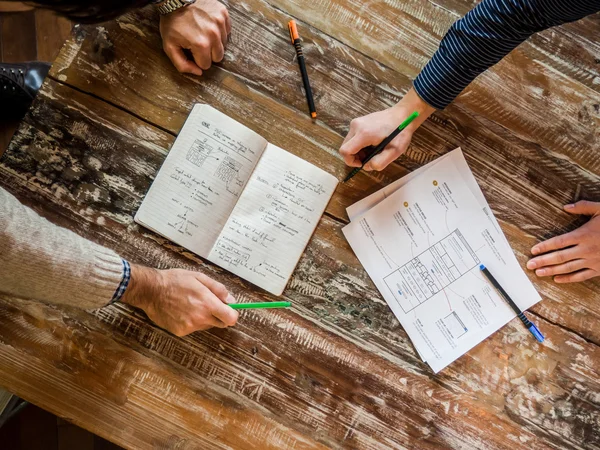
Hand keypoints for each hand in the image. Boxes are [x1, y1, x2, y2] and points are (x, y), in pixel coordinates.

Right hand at [121, 265, 238, 335]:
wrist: (151, 290)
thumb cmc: (175, 281)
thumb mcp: (199, 277)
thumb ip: (218, 289)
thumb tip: (231, 299)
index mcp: (207, 303)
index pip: (231, 318)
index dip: (233, 314)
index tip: (230, 310)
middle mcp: (200, 317)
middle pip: (220, 323)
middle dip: (219, 315)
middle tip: (208, 303)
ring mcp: (190, 326)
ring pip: (206, 325)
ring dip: (204, 317)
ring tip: (191, 304)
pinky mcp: (180, 332)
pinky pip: (193, 328)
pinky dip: (191, 321)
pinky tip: (182, 311)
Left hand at [159, 0, 230, 75]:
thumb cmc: (172, 22)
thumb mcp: (169, 46)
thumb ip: (182, 65)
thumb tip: (199, 73)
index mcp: (201, 45)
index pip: (206, 65)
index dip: (197, 59)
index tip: (191, 49)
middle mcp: (214, 35)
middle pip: (218, 57)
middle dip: (208, 53)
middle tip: (197, 43)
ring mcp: (220, 23)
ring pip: (223, 45)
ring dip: (214, 42)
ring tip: (202, 32)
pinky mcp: (223, 14)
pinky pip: (227, 31)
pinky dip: (219, 31)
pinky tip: (208, 26)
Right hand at [339, 88, 434, 170]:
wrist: (403, 115)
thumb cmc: (400, 133)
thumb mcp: (394, 151)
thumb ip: (379, 162)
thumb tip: (367, 166)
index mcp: (364, 134)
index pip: (345, 151)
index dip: (351, 161)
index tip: (362, 163)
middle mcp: (356, 126)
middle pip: (345, 147)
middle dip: (354, 156)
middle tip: (370, 157)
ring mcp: (356, 122)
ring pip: (348, 143)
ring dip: (357, 150)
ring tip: (372, 149)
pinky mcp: (358, 121)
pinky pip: (352, 137)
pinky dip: (359, 144)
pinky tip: (372, 142)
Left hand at [527, 201, 599, 282]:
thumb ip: (583, 207)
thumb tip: (565, 207)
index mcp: (584, 234)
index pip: (558, 242)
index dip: (544, 246)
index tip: (533, 250)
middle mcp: (586, 249)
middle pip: (559, 257)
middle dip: (543, 261)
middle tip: (529, 264)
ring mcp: (593, 260)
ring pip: (568, 268)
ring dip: (551, 270)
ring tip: (538, 272)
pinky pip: (582, 276)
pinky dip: (569, 278)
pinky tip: (557, 279)